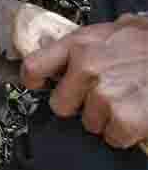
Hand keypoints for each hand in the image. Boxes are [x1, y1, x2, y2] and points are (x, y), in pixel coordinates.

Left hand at [21, 14, 147, 148]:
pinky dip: (127, 132)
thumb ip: (84, 45)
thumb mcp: (111, 32)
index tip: (38, 86)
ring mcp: (104, 94)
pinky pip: (113, 137)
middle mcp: (86, 67)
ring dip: (108, 118)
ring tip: (128, 100)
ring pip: (90, 123)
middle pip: (61, 105)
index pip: (34, 66)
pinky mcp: (123, 118)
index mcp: (79, 44)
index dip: (33, 81)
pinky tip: (139, 115)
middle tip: (105, 95)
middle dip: (81, 105)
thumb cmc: (147, 43)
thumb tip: (63, 55)